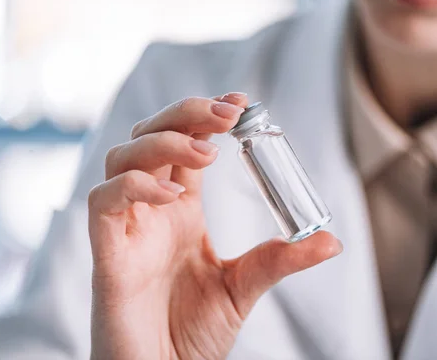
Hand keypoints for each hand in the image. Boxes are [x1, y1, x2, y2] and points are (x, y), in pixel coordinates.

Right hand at [88, 93, 342, 359]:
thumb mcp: (245, 286)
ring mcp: (127, 227)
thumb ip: (280, 259)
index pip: (187, 145)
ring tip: (208, 153)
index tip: (239, 102)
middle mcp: (151, 209)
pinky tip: (174, 196)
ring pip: (123, 157)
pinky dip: (135, 187)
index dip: (205, 117)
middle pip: (151, 136)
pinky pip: (104, 201)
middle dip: (186, 114)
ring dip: (163, 141)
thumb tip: (332, 241)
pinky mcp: (108, 253)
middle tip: (227, 114)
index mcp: (182, 210)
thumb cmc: (192, 333)